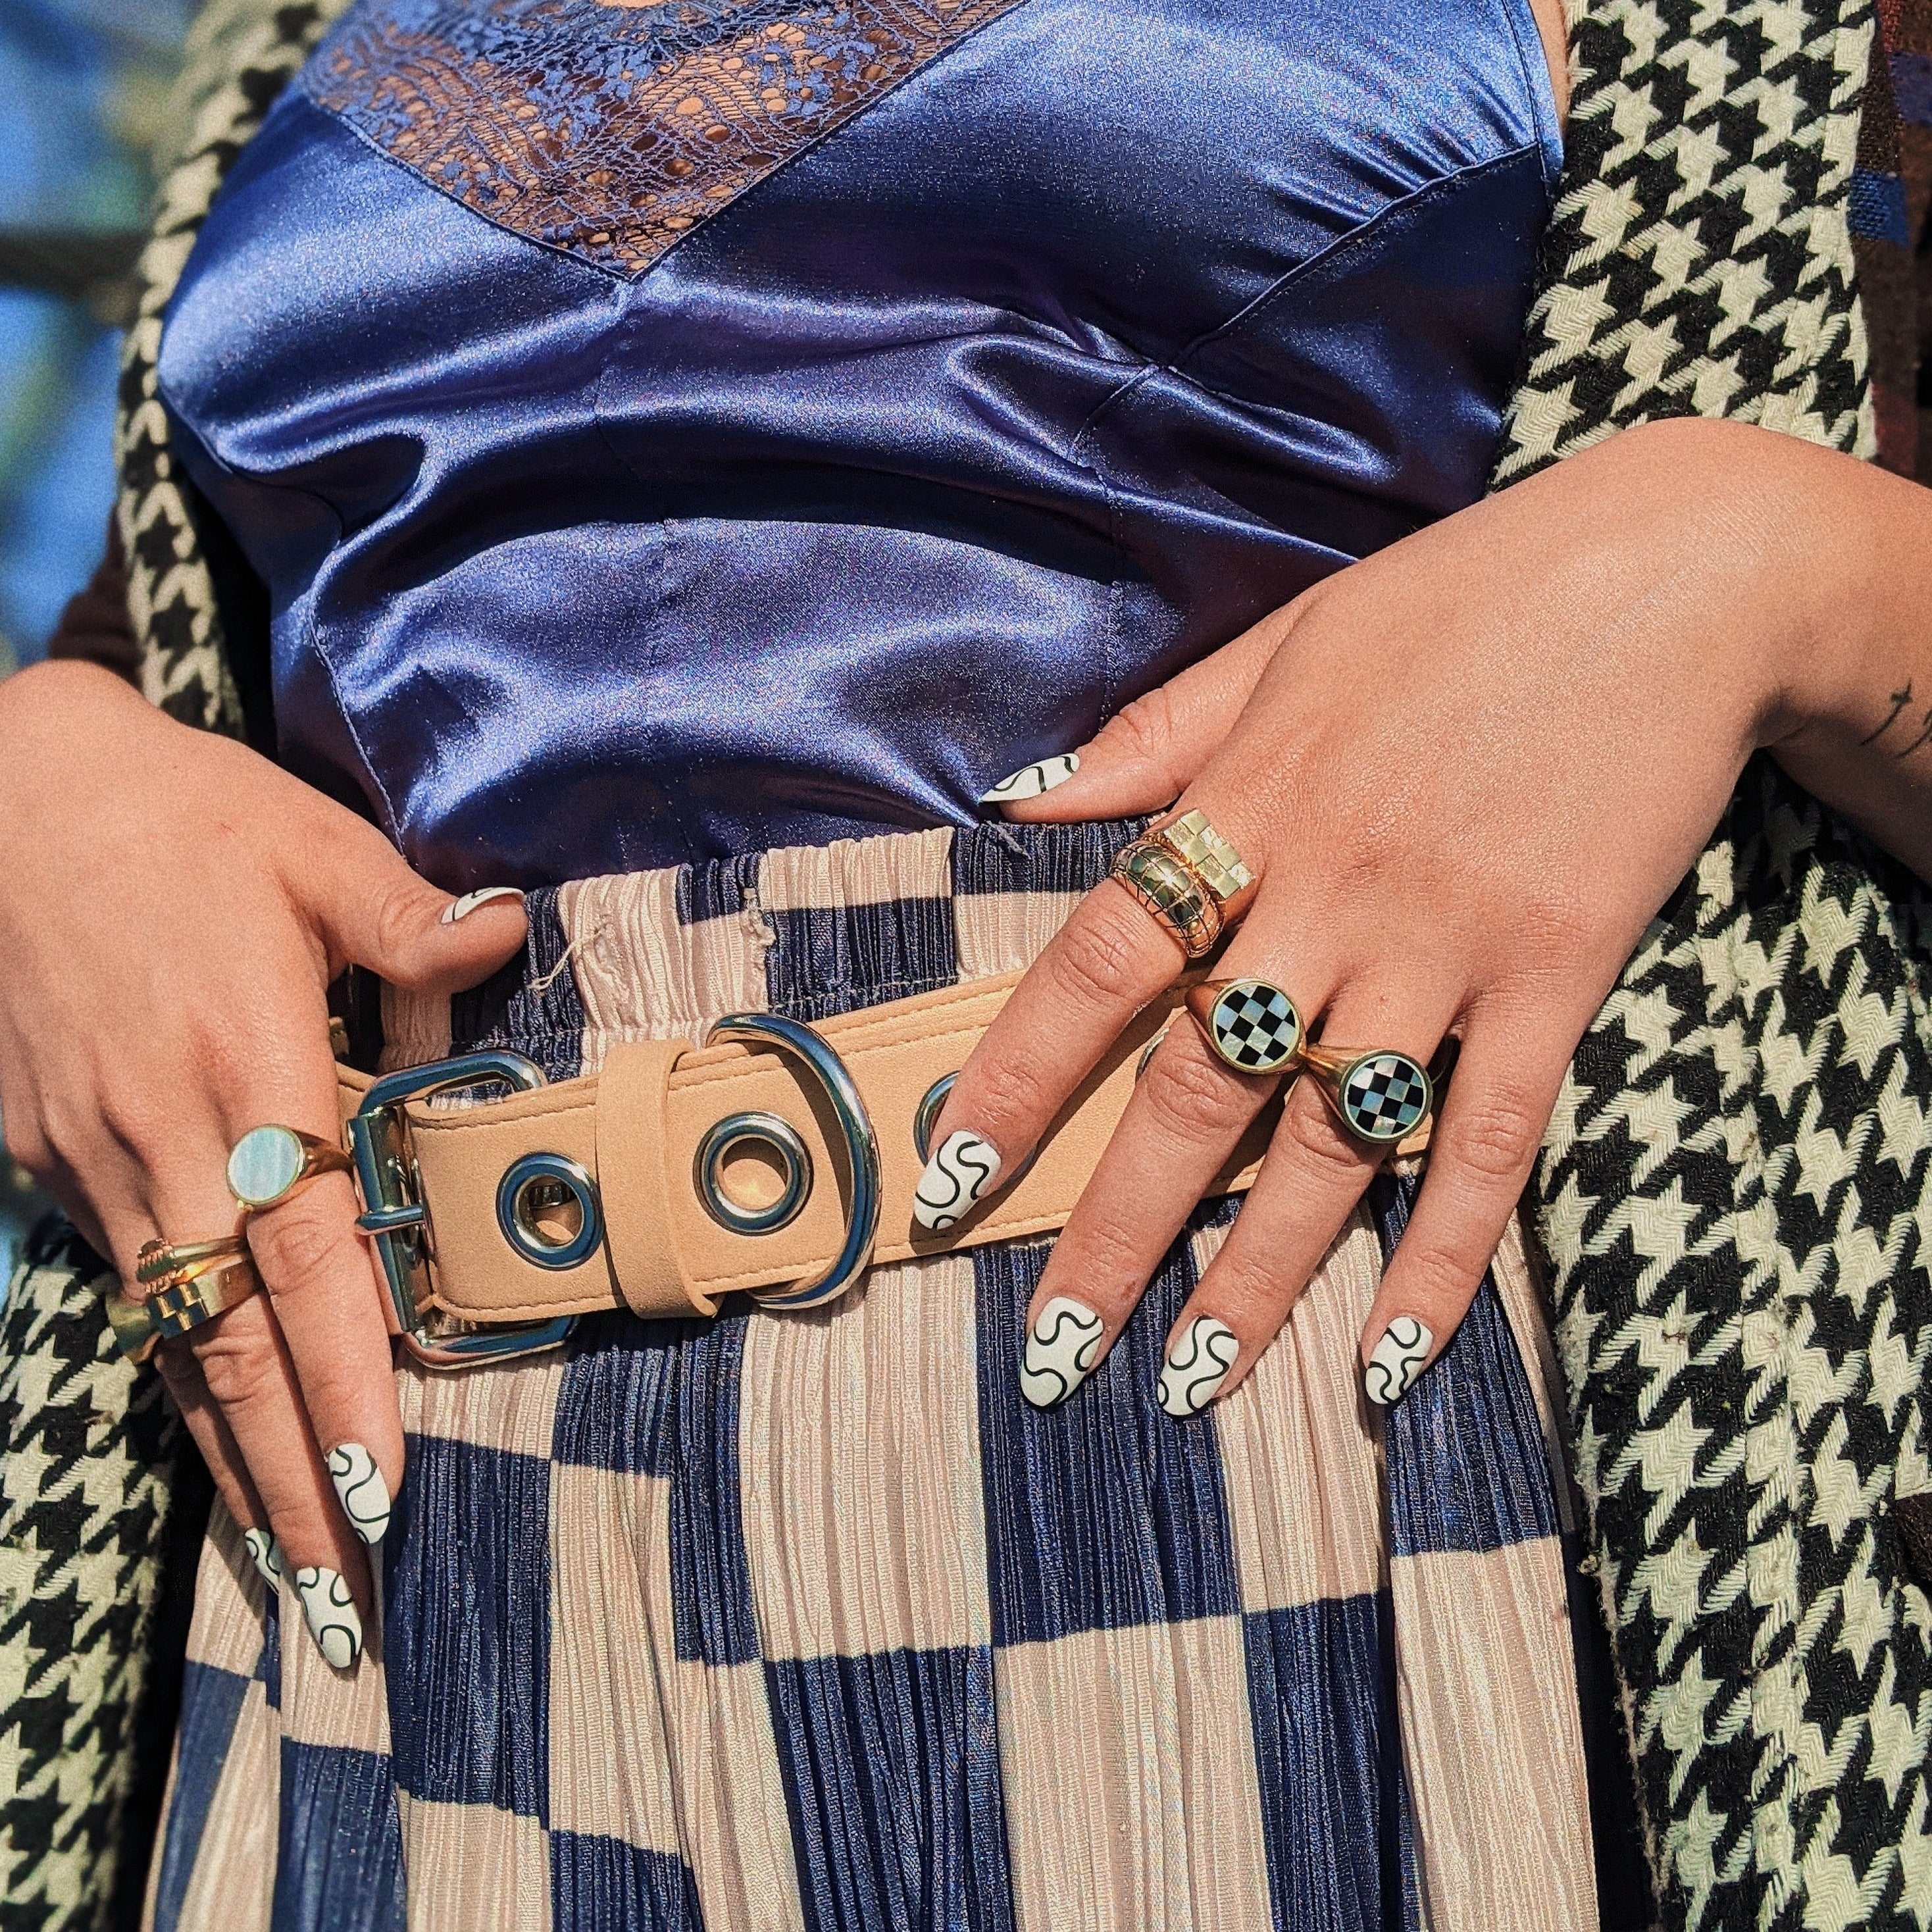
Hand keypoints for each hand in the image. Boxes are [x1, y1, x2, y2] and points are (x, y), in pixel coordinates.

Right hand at [0, 663, 524, 1663]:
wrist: (8, 793)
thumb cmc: (178, 815)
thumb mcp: (310, 841)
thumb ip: (413, 915)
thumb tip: (510, 934)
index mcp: (248, 1057)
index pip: (309, 1254)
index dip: (347, 1377)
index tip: (385, 1482)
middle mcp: (164, 1131)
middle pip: (228, 1339)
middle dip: (286, 1478)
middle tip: (340, 1597)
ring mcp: (91, 1154)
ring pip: (170, 1338)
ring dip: (227, 1457)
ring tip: (285, 1565)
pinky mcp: (43, 1156)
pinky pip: (123, 1287)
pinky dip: (170, 1373)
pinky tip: (213, 1435)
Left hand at [917, 419, 1834, 1414]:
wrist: (1678, 579)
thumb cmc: (1461, 601)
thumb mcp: (1289, 639)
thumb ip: (1153, 736)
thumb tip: (1021, 804)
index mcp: (1251, 803)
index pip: (1100, 963)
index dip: (1019, 1079)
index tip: (952, 1177)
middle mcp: (1335, 894)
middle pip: (1201, 1089)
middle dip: (1117, 1230)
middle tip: (1056, 1351)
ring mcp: (1450, 947)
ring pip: (1336, 1144)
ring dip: (1259, 1276)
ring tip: (1192, 1383)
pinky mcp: (1559, 980)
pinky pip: (1490, 1145)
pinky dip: (1442, 1256)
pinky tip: (1394, 1354)